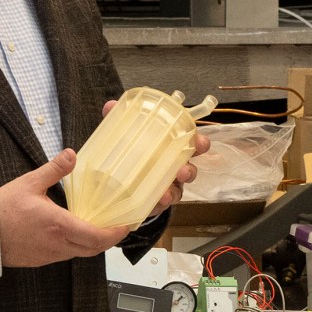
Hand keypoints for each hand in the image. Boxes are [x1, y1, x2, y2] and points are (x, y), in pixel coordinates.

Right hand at [0, 149, 129, 266]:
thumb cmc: (4, 209)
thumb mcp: (30, 183)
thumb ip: (54, 169)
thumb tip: (71, 154)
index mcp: (60, 225)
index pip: (97, 236)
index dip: (115, 233)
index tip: (125, 225)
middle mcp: (58, 245)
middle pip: (93, 249)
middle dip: (107, 239)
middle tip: (116, 227)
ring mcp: (49, 256)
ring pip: (79, 253)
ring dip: (91, 243)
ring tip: (96, 227)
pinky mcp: (40, 260)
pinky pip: (65, 255)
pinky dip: (75, 246)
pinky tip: (71, 233)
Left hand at [102, 99, 209, 216]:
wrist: (115, 183)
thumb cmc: (129, 153)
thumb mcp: (123, 135)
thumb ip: (119, 120)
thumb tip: (111, 106)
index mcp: (168, 149)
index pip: (189, 145)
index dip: (199, 143)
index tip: (200, 142)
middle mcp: (171, 168)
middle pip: (190, 169)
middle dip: (191, 169)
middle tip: (184, 171)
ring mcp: (165, 187)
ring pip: (178, 189)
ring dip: (176, 189)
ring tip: (169, 190)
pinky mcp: (154, 202)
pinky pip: (161, 204)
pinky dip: (161, 203)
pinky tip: (158, 200)